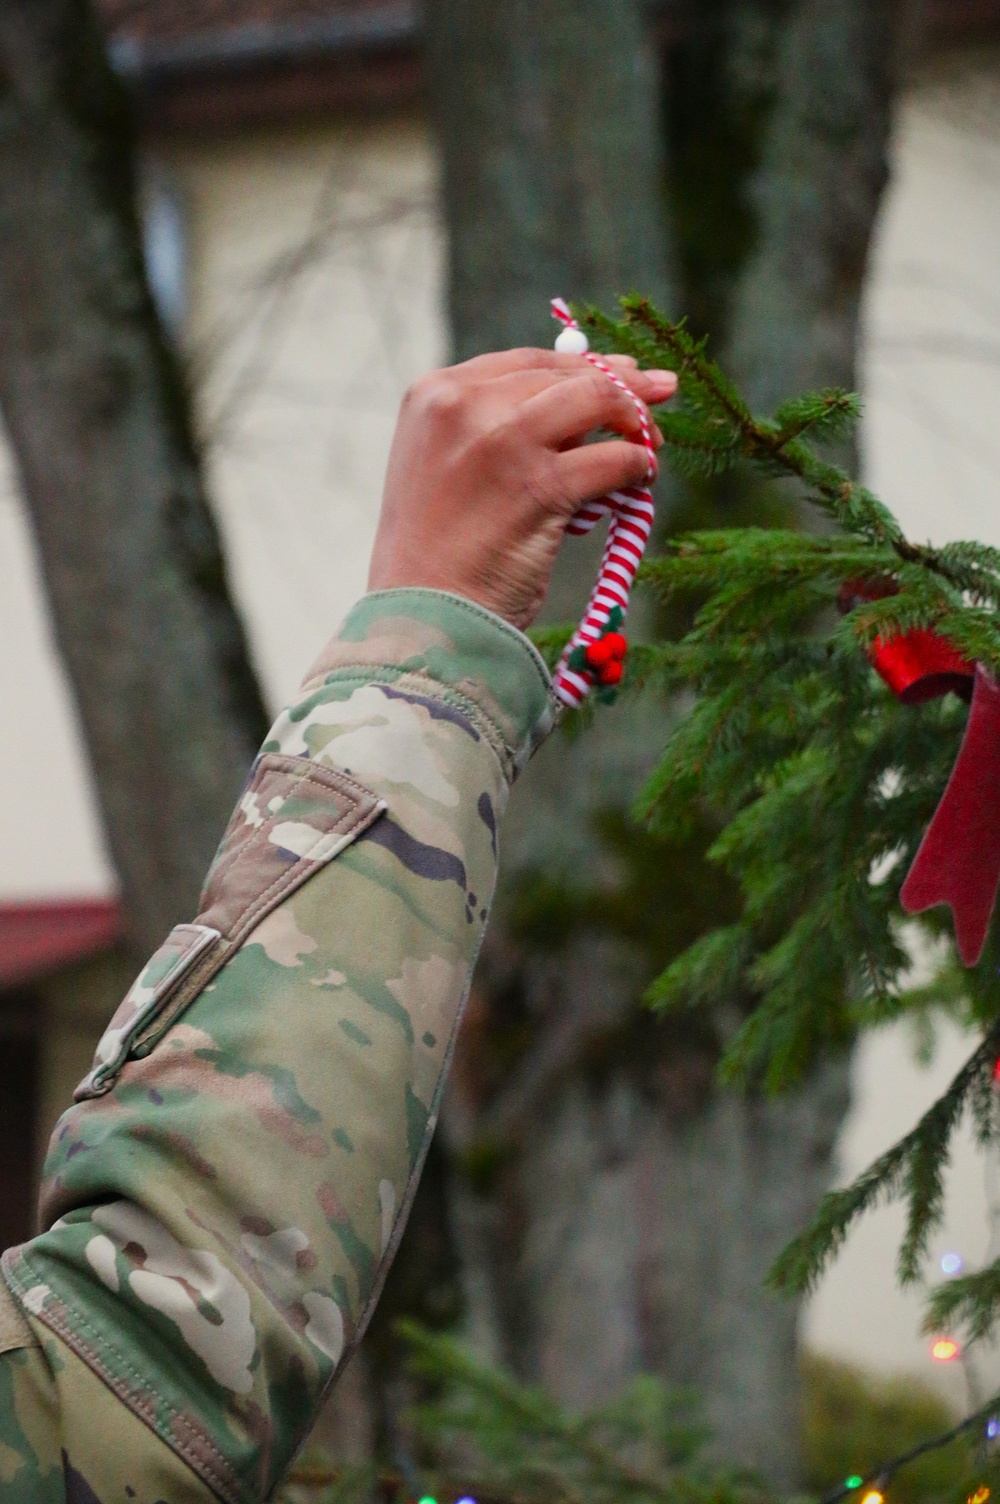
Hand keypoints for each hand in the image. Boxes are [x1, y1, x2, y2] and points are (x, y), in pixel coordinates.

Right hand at [367, 347, 677, 629]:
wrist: (424, 615)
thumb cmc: (438, 553)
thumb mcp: (446, 466)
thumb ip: (494, 428)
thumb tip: (582, 401)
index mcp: (434, 395)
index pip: (527, 362)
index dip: (582, 365)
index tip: (621, 373)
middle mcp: (464, 405)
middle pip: (565, 375)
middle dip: (620, 386)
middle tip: (658, 396)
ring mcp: (503, 441)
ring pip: (597, 401)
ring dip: (635, 419)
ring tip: (651, 442)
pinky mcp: (541, 485)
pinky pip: (614, 459)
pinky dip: (637, 466)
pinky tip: (641, 479)